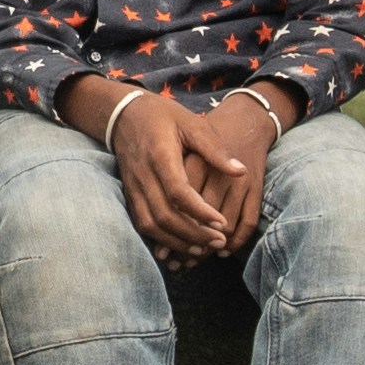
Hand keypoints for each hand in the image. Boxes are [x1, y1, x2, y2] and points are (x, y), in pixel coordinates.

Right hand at [109, 88, 271, 261]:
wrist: (124, 115)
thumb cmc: (163, 117)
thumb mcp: (192, 123)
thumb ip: (215, 149)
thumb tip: (240, 172)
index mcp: (160, 155)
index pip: (178, 192)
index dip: (200, 212)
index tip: (222, 223)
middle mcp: (143, 175)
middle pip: (165, 215)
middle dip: (193, 234)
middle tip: (219, 242)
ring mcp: (133, 188)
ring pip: (151, 225)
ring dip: (177, 241)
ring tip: (203, 249)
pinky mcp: (130, 196)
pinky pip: (142, 225)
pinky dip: (162, 239)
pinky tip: (182, 244)